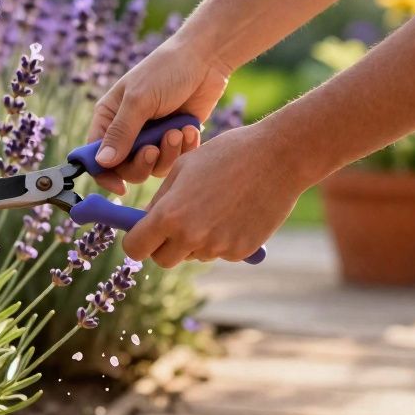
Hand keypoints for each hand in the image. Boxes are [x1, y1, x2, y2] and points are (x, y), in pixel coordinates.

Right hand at [87, 39, 231, 193]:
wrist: (206, 59)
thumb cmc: (165, 70)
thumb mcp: (139, 100)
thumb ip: (121, 133)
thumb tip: (102, 162)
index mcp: (109, 118)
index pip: (97, 156)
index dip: (105, 174)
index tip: (120, 186)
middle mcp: (128, 130)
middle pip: (126, 168)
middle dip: (143, 162)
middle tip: (155, 149)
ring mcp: (152, 136)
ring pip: (154, 167)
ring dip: (168, 153)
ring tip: (178, 131)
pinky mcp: (175, 138)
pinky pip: (176, 159)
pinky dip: (184, 148)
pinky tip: (190, 129)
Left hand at [122, 124, 302, 266]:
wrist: (279, 157)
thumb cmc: (226, 154)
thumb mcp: (182, 169)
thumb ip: (160, 201)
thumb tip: (145, 222)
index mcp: (170, 215)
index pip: (135, 248)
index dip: (135, 241)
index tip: (141, 233)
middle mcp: (191, 237)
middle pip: (162, 260)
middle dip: (162, 246)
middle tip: (173, 224)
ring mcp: (218, 247)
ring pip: (193, 254)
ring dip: (194, 240)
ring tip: (213, 206)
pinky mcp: (241, 251)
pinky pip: (219, 252)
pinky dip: (220, 239)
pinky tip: (234, 212)